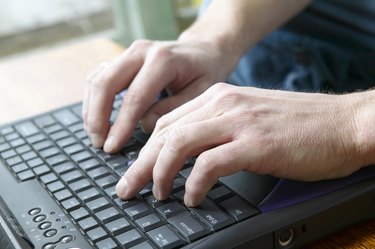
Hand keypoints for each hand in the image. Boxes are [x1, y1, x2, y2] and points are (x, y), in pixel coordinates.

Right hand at [82, 40, 230, 152]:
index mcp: (163, 60)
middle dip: (97, 118)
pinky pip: (98, 76)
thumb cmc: (206, 73)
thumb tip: (143, 126)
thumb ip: (173, 110)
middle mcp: (141, 51)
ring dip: (91, 109)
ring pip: (96, 79)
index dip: (120, 126)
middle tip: (100, 144)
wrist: (204, 49)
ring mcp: (129, 52)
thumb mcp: (201, 93)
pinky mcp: (123, 57)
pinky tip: (97, 118)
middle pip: (105, 84)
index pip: (134, 98)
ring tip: (96, 135)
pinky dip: (93, 99)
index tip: (112, 147)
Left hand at [116, 83, 362, 205]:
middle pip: (165, 133)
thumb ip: (218, 127)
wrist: (342, 123)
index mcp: (220, 96)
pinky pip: (209, 164)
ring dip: (160, 173)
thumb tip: (190, 151)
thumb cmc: (298, 125)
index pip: (167, 121)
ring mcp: (239, 122)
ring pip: (178, 145)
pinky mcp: (255, 144)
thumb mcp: (249, 116)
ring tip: (157, 194)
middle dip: (141, 164)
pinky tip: (193, 197)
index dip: (146, 148)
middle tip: (129, 187)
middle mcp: (224, 103)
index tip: (137, 168)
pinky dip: (194, 184)